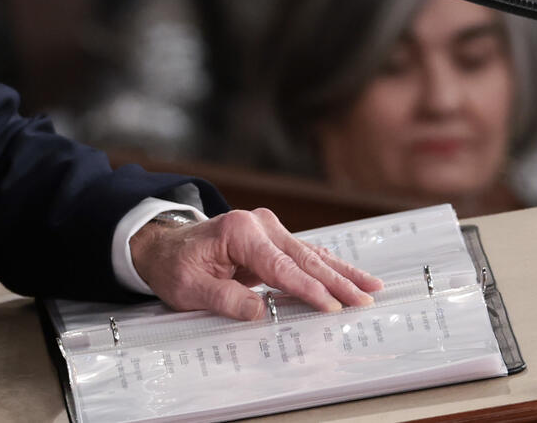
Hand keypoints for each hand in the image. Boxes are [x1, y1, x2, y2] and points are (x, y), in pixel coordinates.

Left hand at [130, 208, 382, 320]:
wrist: (164, 247)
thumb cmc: (174, 266)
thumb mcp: (190, 288)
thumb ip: (224, 299)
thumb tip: (260, 312)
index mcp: (238, 230)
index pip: (279, 266)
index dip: (307, 288)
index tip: (331, 306)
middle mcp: (258, 224)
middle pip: (303, 257)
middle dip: (337, 281)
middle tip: (366, 299)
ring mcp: (268, 230)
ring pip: (311, 255)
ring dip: (342, 273)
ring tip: (372, 286)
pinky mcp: (272, 241)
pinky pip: (304, 257)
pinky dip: (328, 268)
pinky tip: (351, 278)